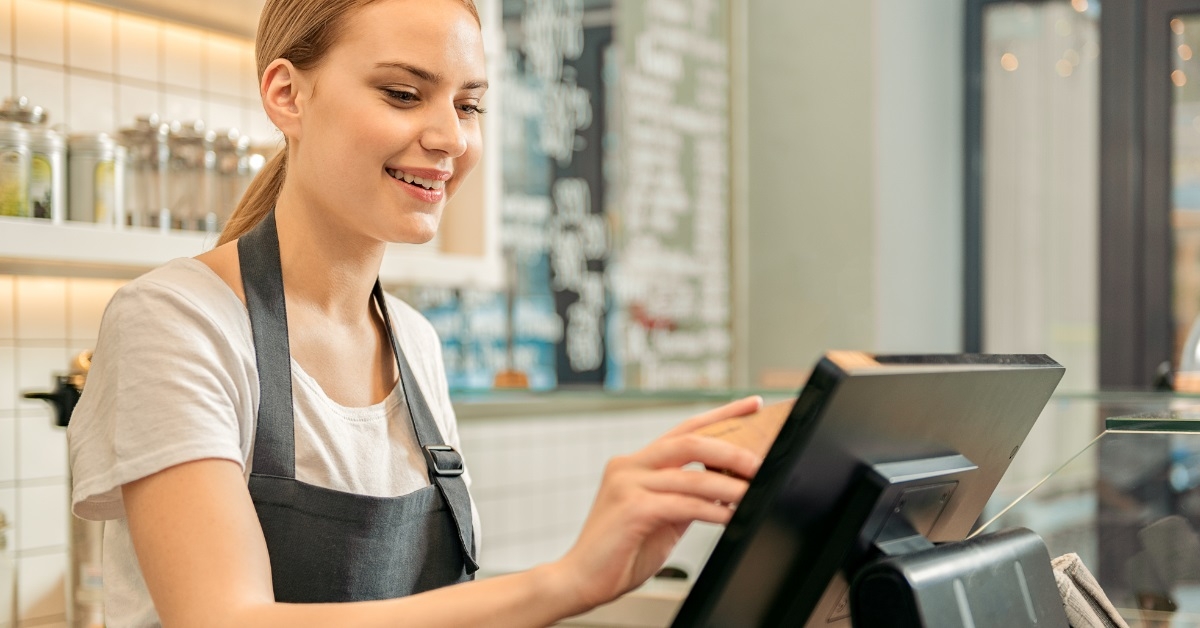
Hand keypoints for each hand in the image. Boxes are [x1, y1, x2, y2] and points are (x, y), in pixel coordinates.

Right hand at [552, 396, 764, 611]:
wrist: (580, 579)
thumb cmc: (620, 551)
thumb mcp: (662, 517)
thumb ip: (687, 497)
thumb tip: (726, 487)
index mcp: (636, 463)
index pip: (685, 429)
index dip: (722, 414)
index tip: (753, 404)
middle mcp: (629, 465)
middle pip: (690, 441)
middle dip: (731, 450)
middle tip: (760, 463)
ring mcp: (628, 484)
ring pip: (692, 475)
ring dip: (730, 486)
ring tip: (754, 493)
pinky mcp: (632, 508)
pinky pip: (683, 504)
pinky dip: (712, 510)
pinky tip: (730, 517)